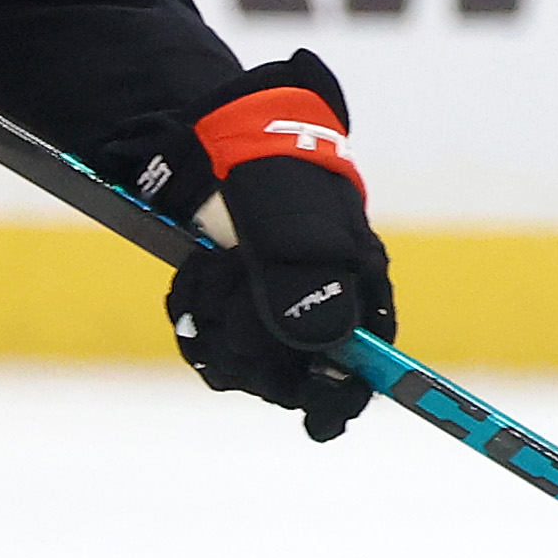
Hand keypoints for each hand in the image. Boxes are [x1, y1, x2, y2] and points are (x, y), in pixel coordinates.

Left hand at [104, 51, 395, 440]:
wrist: (214, 138)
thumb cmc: (272, 168)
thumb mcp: (295, 219)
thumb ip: (309, 283)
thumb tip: (319, 345)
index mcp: (357, 289)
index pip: (365, 365)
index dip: (342, 397)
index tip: (322, 420)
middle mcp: (319, 311)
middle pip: (291, 378)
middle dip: (251, 337)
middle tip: (233, 276)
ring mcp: (271, 315)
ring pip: (243, 366)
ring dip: (214, 317)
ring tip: (211, 263)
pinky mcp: (228, 313)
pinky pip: (208, 349)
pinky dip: (192, 314)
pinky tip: (194, 273)